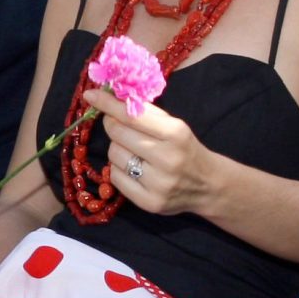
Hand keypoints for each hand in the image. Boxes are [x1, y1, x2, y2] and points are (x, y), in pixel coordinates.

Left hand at [84, 88, 210, 216]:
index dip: (108, 104)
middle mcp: (167, 159)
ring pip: (114, 155)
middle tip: (118, 125)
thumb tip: (111, 98)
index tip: (91, 95)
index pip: (132, 116)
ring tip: (132, 151)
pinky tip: (132, 168)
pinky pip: (115, 178)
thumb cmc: (185, 149)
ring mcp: (158, 183)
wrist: (207, 185)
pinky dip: (118, 169)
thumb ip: (146, 114)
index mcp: (175, 134)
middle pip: (118, 134)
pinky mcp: (149, 202)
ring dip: (117, 148)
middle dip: (113, 125)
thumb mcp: (174, 126)